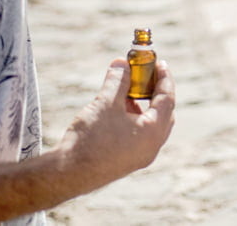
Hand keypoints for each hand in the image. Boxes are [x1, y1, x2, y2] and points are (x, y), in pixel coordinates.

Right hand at [58, 58, 175, 189]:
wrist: (69, 174)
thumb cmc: (90, 138)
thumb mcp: (105, 103)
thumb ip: (118, 80)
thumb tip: (122, 62)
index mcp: (153, 132)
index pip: (168, 99)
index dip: (164, 78)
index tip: (160, 63)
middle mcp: (152, 146)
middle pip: (164, 113)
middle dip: (156, 92)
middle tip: (146, 75)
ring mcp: (141, 156)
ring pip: (152, 125)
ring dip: (144, 106)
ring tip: (129, 91)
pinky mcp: (128, 162)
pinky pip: (140, 136)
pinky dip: (135, 120)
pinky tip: (119, 112)